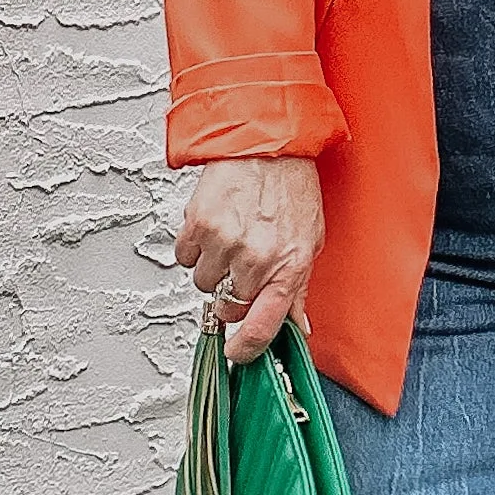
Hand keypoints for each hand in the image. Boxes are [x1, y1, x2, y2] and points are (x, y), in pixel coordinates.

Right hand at [173, 157, 324, 365]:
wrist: (267, 141)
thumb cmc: (292, 186)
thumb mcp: (309, 240)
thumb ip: (298, 287)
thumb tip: (297, 325)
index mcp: (288, 268)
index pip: (263, 327)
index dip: (246, 348)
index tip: (236, 353)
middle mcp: (256, 259)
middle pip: (227, 307)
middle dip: (232, 294)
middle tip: (241, 267)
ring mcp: (224, 243)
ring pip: (203, 283)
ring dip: (213, 268)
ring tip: (231, 238)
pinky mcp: (198, 225)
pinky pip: (185, 256)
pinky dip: (195, 247)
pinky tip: (213, 227)